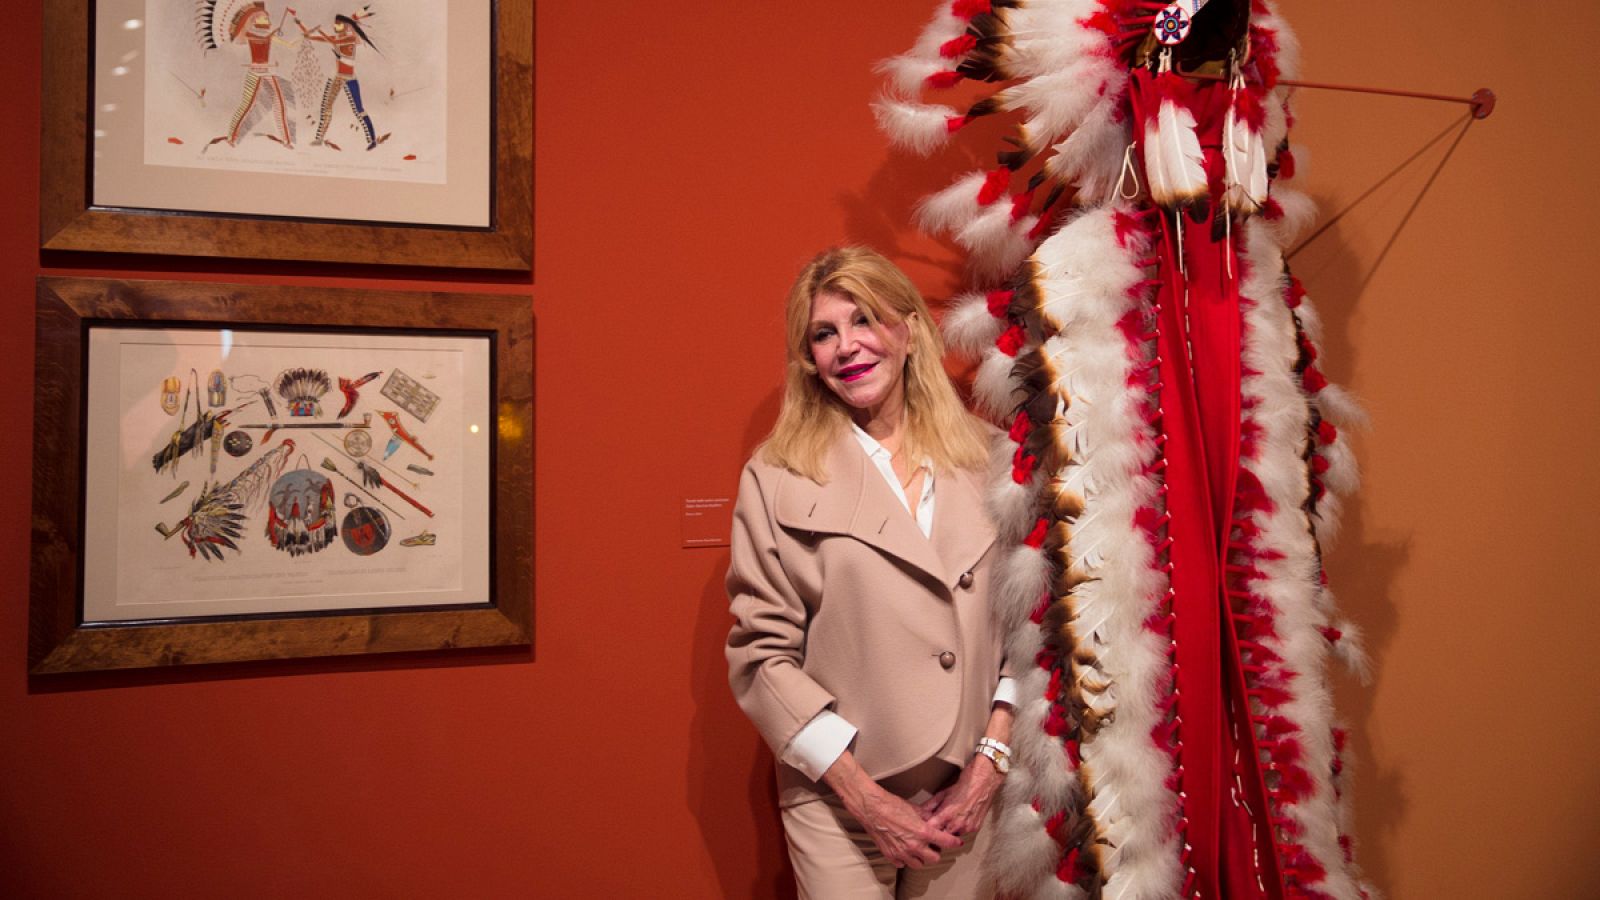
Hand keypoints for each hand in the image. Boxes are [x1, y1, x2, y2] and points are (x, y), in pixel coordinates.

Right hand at [823, 752, 961, 867]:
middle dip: (935, 852)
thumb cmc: (893, 805)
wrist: (872, 808)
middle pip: (934, 858)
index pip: (945, 842)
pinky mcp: (891, 855)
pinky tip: (903, 849)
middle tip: (932, 844)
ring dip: (921, 858)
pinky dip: (905, 859)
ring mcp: (902, 853)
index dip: (953, 842)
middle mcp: (914, 846)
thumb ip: (927, 817)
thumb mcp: (915, 808)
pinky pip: (902, 864)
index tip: (957, 842)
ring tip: (917, 848)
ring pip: (919, 864)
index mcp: (923, 832)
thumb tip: (935, 819)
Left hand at [918, 755, 1004, 837]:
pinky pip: (964, 833)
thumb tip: (920, 811)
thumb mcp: (943, 793)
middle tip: (935, 826)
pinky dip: (960, 829)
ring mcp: (967, 827)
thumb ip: (931, 805)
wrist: (984, 781)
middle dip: (938, 832)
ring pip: (953, 836)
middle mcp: (957, 824)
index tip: (925, 826)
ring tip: (948, 822)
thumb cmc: (963, 785)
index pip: (931, 829)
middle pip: (941, 836)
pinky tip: (959, 820)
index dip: (927, 828)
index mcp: (946, 815)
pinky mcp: (975, 828)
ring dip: (949, 831)